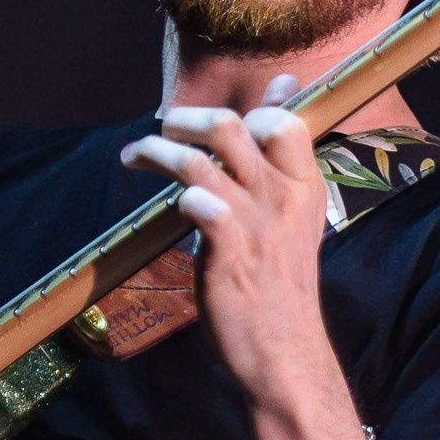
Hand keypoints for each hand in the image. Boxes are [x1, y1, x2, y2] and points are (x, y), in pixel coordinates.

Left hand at [119, 74, 333, 404]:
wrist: (287, 354)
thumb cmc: (282, 282)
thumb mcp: (294, 210)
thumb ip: (283, 152)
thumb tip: (283, 86)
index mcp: (302, 185)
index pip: (284, 120)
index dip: (246, 110)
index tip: (213, 127)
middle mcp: (281, 198)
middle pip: (232, 127)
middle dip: (185, 120)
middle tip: (165, 132)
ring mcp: (255, 227)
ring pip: (201, 162)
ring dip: (158, 151)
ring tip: (136, 156)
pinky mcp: (229, 257)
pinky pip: (204, 207)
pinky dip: (184, 196)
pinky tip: (170, 206)